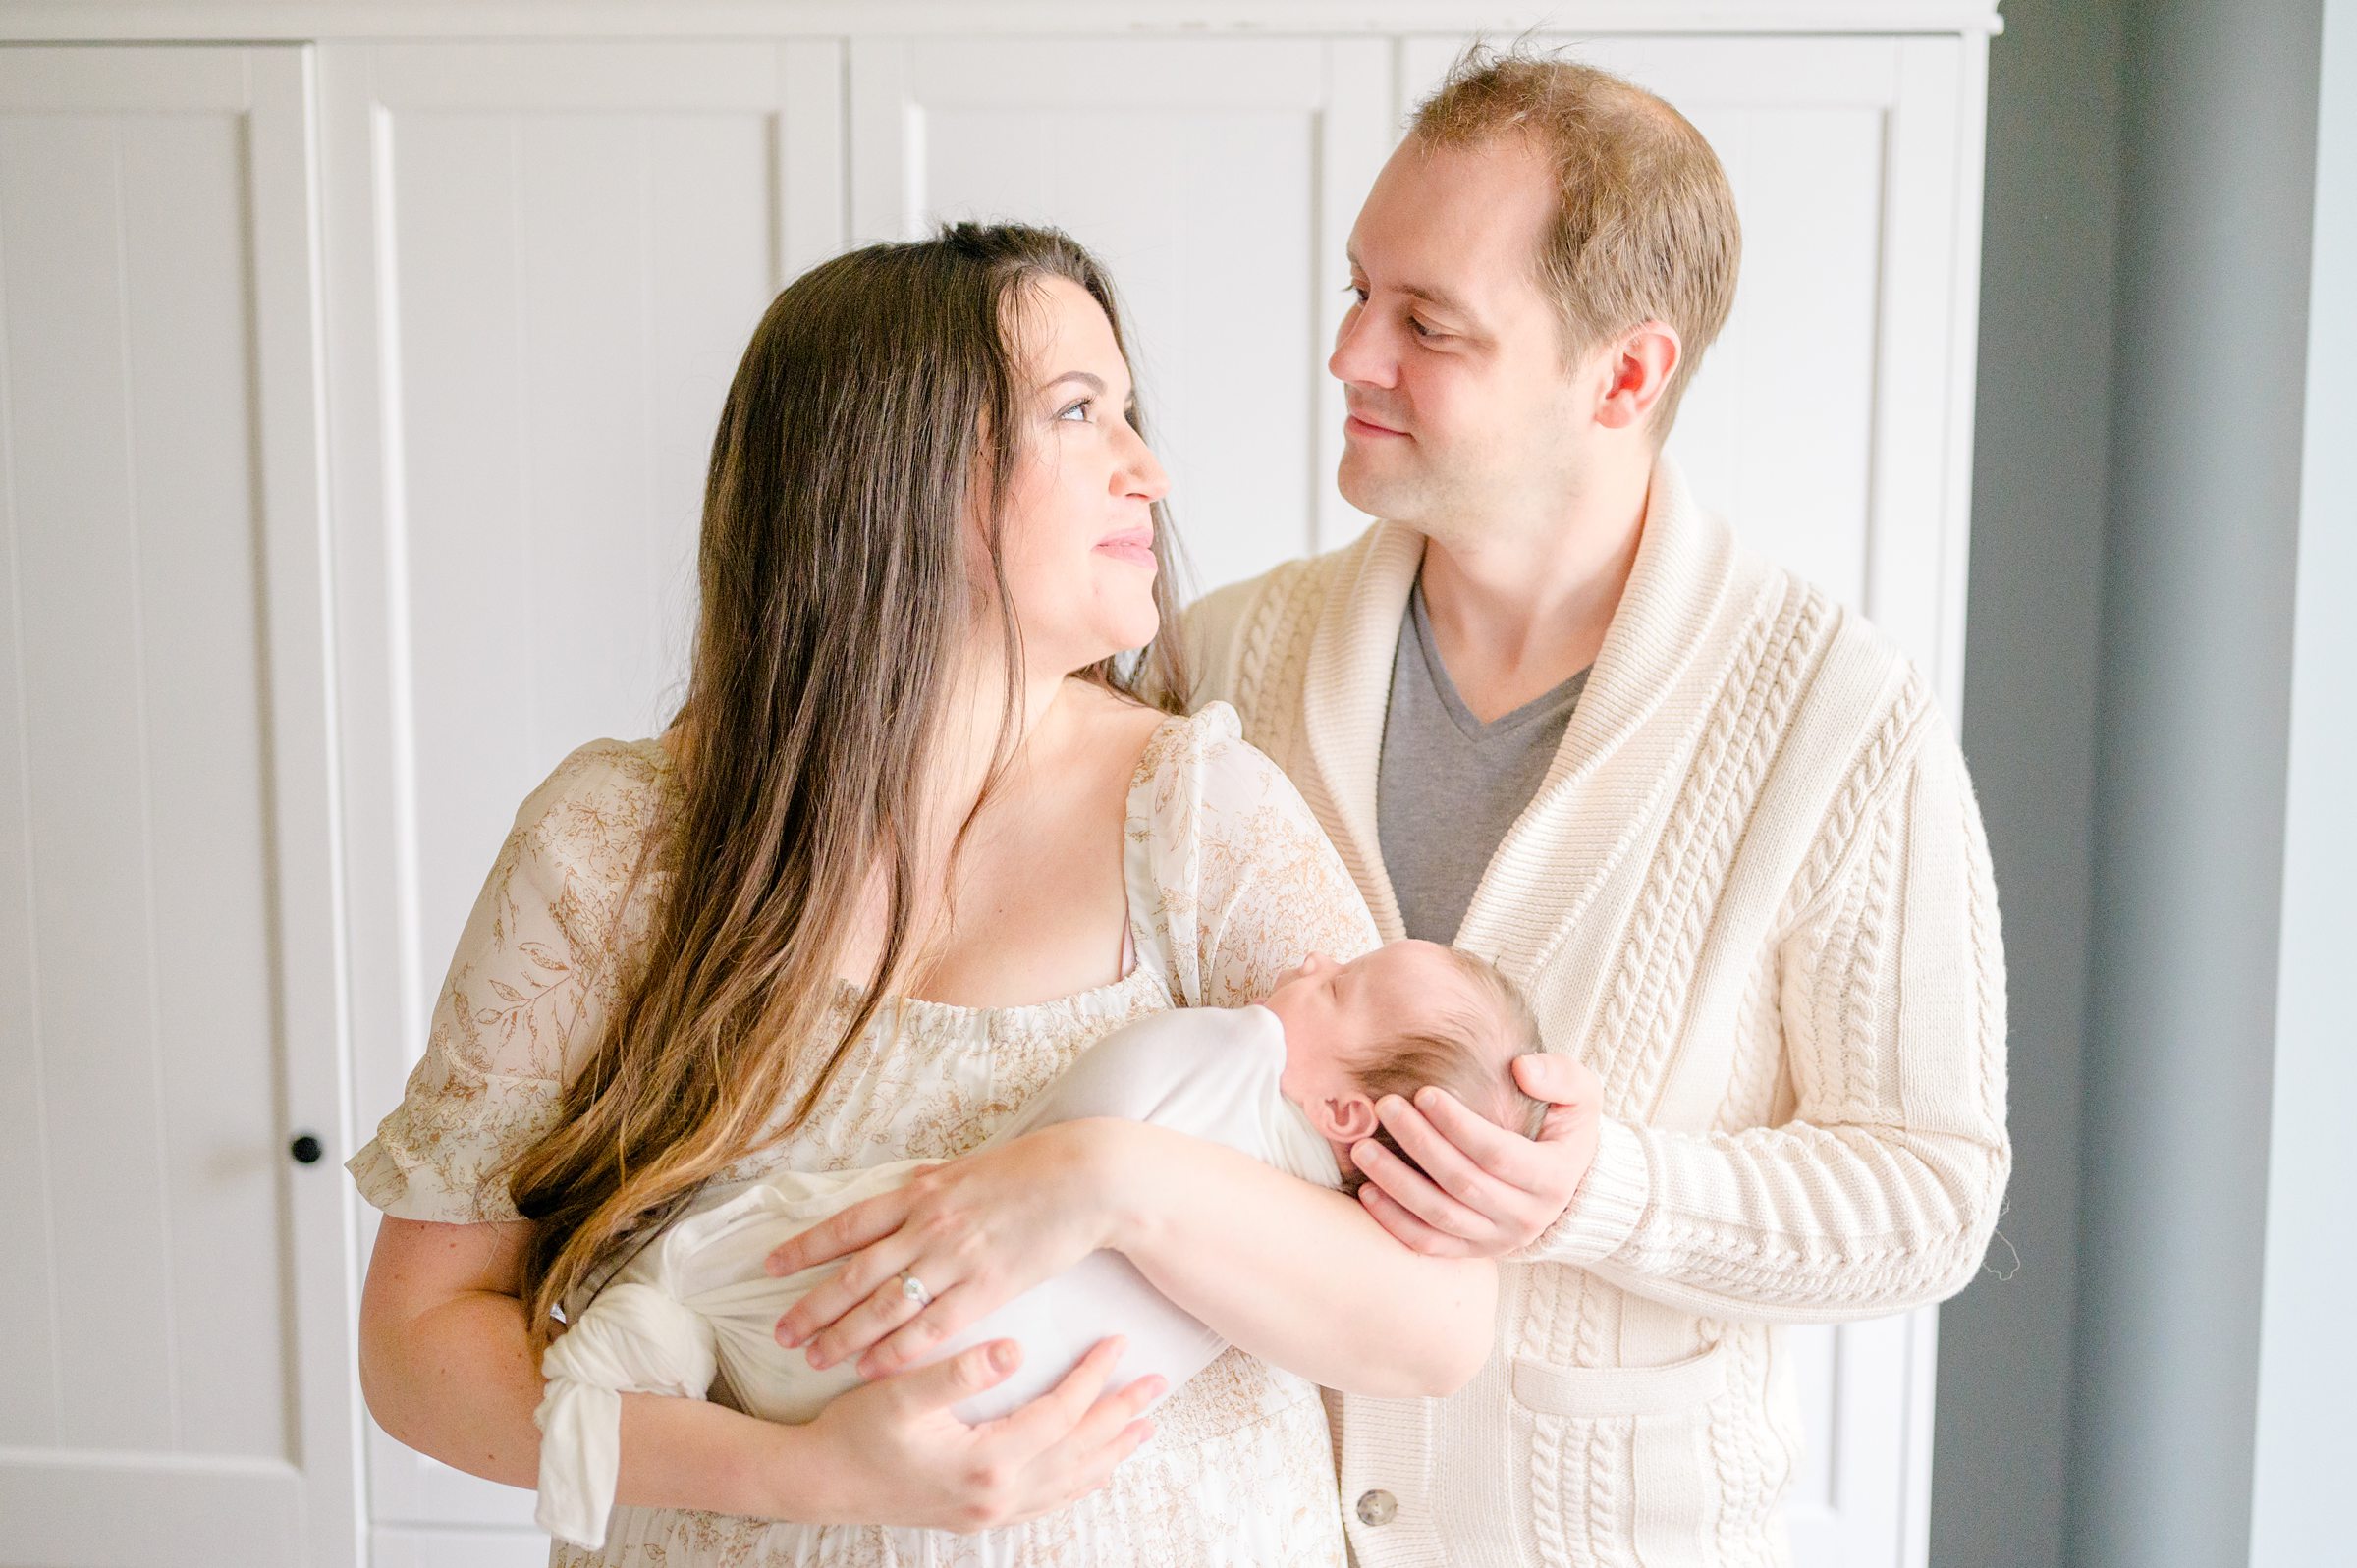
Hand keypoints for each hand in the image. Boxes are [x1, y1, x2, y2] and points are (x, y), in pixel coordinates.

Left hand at [765, 1120, 1124, 1379]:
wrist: (1087, 1178)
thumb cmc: (1032, 1170)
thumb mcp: (971, 1166)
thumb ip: (935, 1180)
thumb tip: (909, 1178)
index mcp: (920, 1193)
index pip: (847, 1225)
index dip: (805, 1248)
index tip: (770, 1266)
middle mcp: (928, 1227)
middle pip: (854, 1273)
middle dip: (812, 1305)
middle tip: (780, 1333)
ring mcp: (955, 1259)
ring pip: (884, 1305)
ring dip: (844, 1334)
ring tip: (814, 1357)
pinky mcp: (988, 1288)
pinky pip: (931, 1328)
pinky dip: (897, 1351)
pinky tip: (872, 1368)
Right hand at [786, 1335, 1161, 1530]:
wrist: (818, 1484)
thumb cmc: (855, 1432)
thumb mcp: (900, 1393)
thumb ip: (959, 1371)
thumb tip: (1014, 1349)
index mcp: (985, 1460)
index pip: (1060, 1414)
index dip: (1092, 1377)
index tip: (1116, 1343)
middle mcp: (997, 1494)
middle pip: (1080, 1452)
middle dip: (1121, 1416)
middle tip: (1158, 1386)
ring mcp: (990, 1511)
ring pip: (1070, 1483)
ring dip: (1110, 1453)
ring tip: (1143, 1426)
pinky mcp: (979, 1516)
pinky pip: (1047, 1502)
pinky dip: (1079, 1482)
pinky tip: (1093, 1469)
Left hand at [1352, 1052, 1602, 1257]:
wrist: (1569, 1183)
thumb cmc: (1565, 1128)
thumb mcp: (1581, 1096)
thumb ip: (1560, 1076)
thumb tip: (1521, 1069)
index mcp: (1553, 1179)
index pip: (1497, 1154)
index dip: (1458, 1125)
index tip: (1424, 1093)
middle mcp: (1527, 1217)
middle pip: (1462, 1183)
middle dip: (1419, 1144)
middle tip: (1385, 1107)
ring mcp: (1498, 1239)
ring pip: (1440, 1217)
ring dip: (1397, 1184)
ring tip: (1361, 1149)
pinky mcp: (1473, 1251)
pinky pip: (1429, 1244)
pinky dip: (1394, 1223)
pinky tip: (1366, 1192)